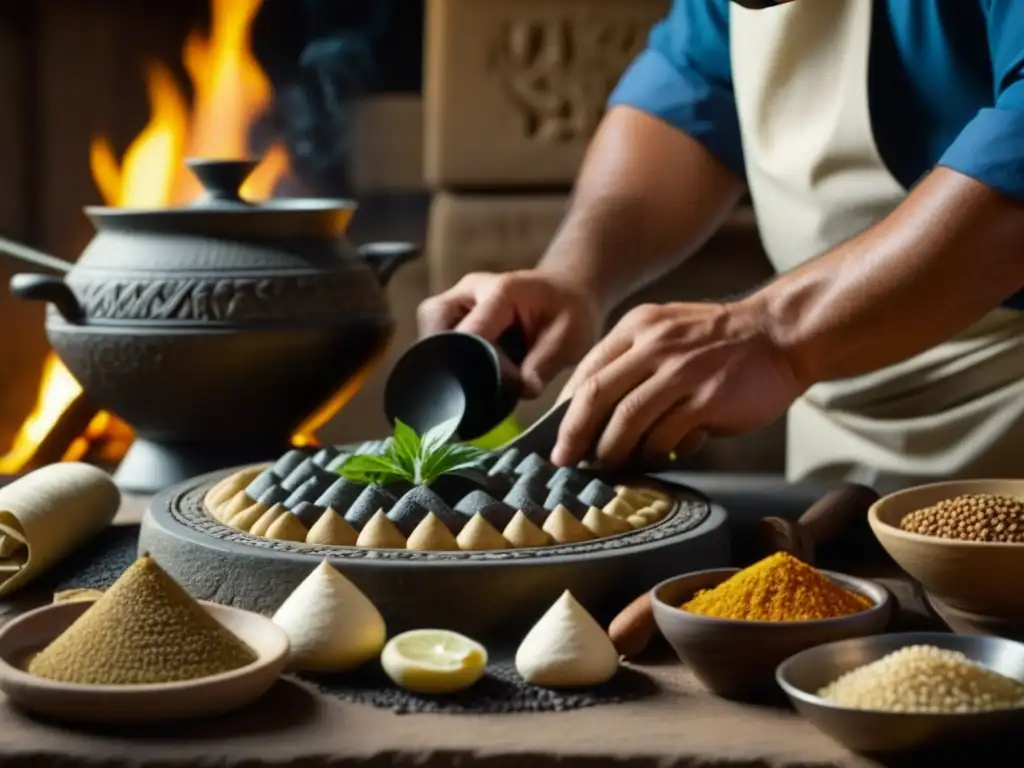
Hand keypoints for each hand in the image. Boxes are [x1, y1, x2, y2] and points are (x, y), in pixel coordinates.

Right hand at [417, 269, 602, 396]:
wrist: (568, 292)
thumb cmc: (571, 313)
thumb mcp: (569, 339)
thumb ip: (544, 364)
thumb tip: (521, 390)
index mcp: (502, 292)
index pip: (469, 329)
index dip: (466, 362)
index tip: (470, 392)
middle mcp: (473, 289)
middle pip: (434, 317)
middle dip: (440, 354)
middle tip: (456, 388)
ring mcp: (461, 296)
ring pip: (430, 322)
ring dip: (438, 352)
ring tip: (458, 381)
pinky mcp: (456, 308)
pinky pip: (436, 328)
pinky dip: (443, 350)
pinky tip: (459, 372)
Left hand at [551, 300, 804, 467]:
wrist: (781, 334)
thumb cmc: (718, 343)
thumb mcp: (667, 331)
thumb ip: (631, 361)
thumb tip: (591, 412)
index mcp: (638, 327)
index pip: (587, 371)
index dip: (566, 410)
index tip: (557, 437)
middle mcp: (655, 345)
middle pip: (596, 395)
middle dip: (574, 434)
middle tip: (565, 461)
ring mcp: (682, 371)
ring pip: (627, 420)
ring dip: (612, 450)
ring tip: (609, 465)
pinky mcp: (707, 399)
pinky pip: (666, 436)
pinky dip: (654, 454)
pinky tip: (655, 459)